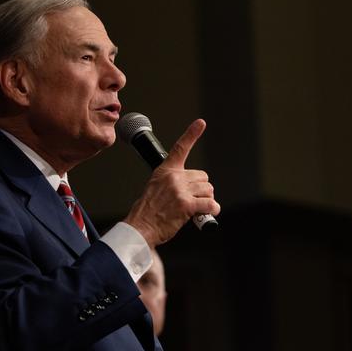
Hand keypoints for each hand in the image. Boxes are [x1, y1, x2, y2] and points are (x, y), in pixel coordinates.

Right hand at [124, 119, 220, 246]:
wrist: (139, 227)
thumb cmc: (147, 211)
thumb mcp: (155, 187)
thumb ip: (173, 181)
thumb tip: (191, 186)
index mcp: (165, 170)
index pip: (180, 148)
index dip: (192, 134)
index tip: (201, 123)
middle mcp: (174, 177)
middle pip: (203, 177)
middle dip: (201, 189)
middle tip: (192, 199)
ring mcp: (180, 190)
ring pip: (208, 190)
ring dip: (206, 200)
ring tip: (195, 208)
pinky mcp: (186, 204)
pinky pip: (210, 204)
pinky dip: (212, 210)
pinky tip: (207, 214)